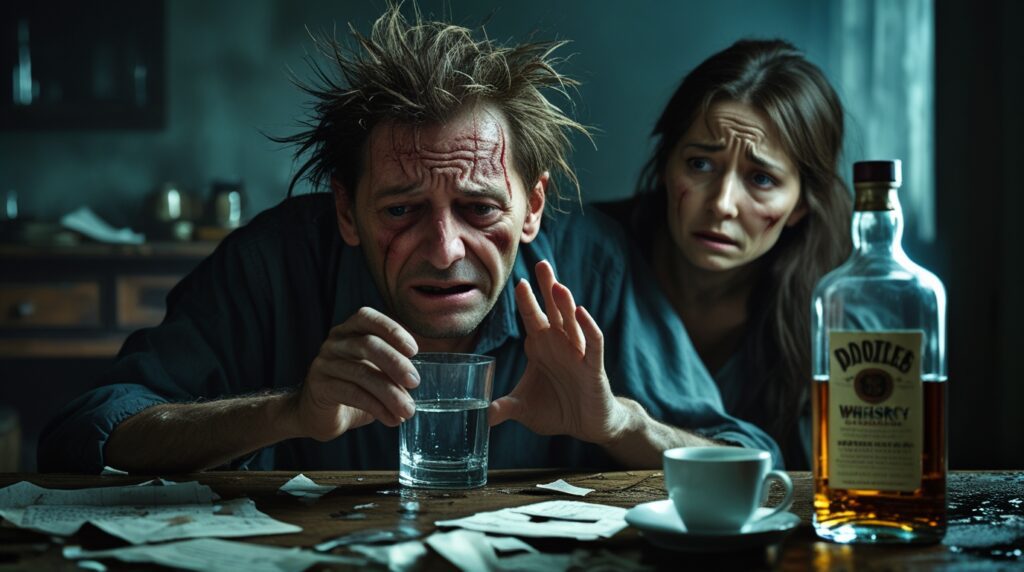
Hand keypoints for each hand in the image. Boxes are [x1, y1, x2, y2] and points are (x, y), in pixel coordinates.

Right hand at [293, 307, 419, 440]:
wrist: (320, 414)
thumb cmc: (355, 388)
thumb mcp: (376, 371)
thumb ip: (394, 366)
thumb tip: (422, 375)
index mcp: (350, 330)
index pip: (367, 317)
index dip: (392, 330)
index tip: (414, 350)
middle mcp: (335, 342)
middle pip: (367, 344)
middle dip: (395, 363)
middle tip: (415, 382)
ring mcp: (324, 363)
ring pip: (361, 373)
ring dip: (390, 393)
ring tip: (408, 410)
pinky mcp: (319, 386)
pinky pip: (352, 393)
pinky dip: (376, 407)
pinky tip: (392, 419)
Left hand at [489, 260, 625, 443]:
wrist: (587, 426)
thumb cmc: (557, 409)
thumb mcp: (524, 409)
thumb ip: (505, 407)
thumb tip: (483, 415)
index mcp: (542, 348)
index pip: (533, 318)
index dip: (526, 301)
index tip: (518, 282)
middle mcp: (560, 345)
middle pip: (554, 310)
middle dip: (548, 287)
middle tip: (541, 263)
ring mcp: (578, 354)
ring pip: (573, 322)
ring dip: (565, 304)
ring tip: (557, 286)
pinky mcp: (593, 368)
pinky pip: (593, 344)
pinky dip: (588, 327)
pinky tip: (581, 313)